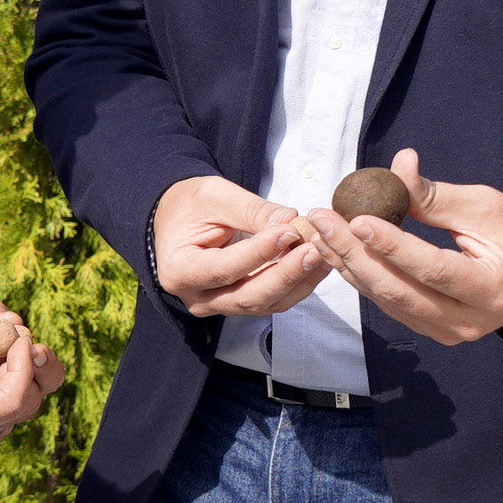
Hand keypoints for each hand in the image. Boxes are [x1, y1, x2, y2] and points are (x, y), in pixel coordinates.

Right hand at [152, 174, 326, 318]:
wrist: (179, 216)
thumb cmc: (191, 204)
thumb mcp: (216, 196)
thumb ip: (253, 211)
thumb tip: (292, 222)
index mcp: (179, 270)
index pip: (224, 269)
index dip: (260, 253)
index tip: (289, 231)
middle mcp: (197, 297)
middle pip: (248, 296)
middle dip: (285, 274)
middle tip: (313, 248)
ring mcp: (219, 305)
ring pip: (265, 303)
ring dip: (298, 281)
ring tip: (323, 252)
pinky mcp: (240, 303)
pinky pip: (273, 300)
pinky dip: (298, 283)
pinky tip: (318, 262)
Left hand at [299, 152, 502, 344]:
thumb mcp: (484, 206)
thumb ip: (435, 195)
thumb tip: (398, 165)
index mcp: (491, 289)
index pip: (432, 268)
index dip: (391, 244)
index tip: (355, 218)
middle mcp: (468, 322)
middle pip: (399, 291)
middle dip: (354, 253)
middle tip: (321, 219)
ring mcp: (449, 332)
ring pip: (388, 300)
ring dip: (349, 264)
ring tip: (319, 231)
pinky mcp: (435, 330)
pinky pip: (391, 304)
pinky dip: (362, 276)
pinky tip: (338, 251)